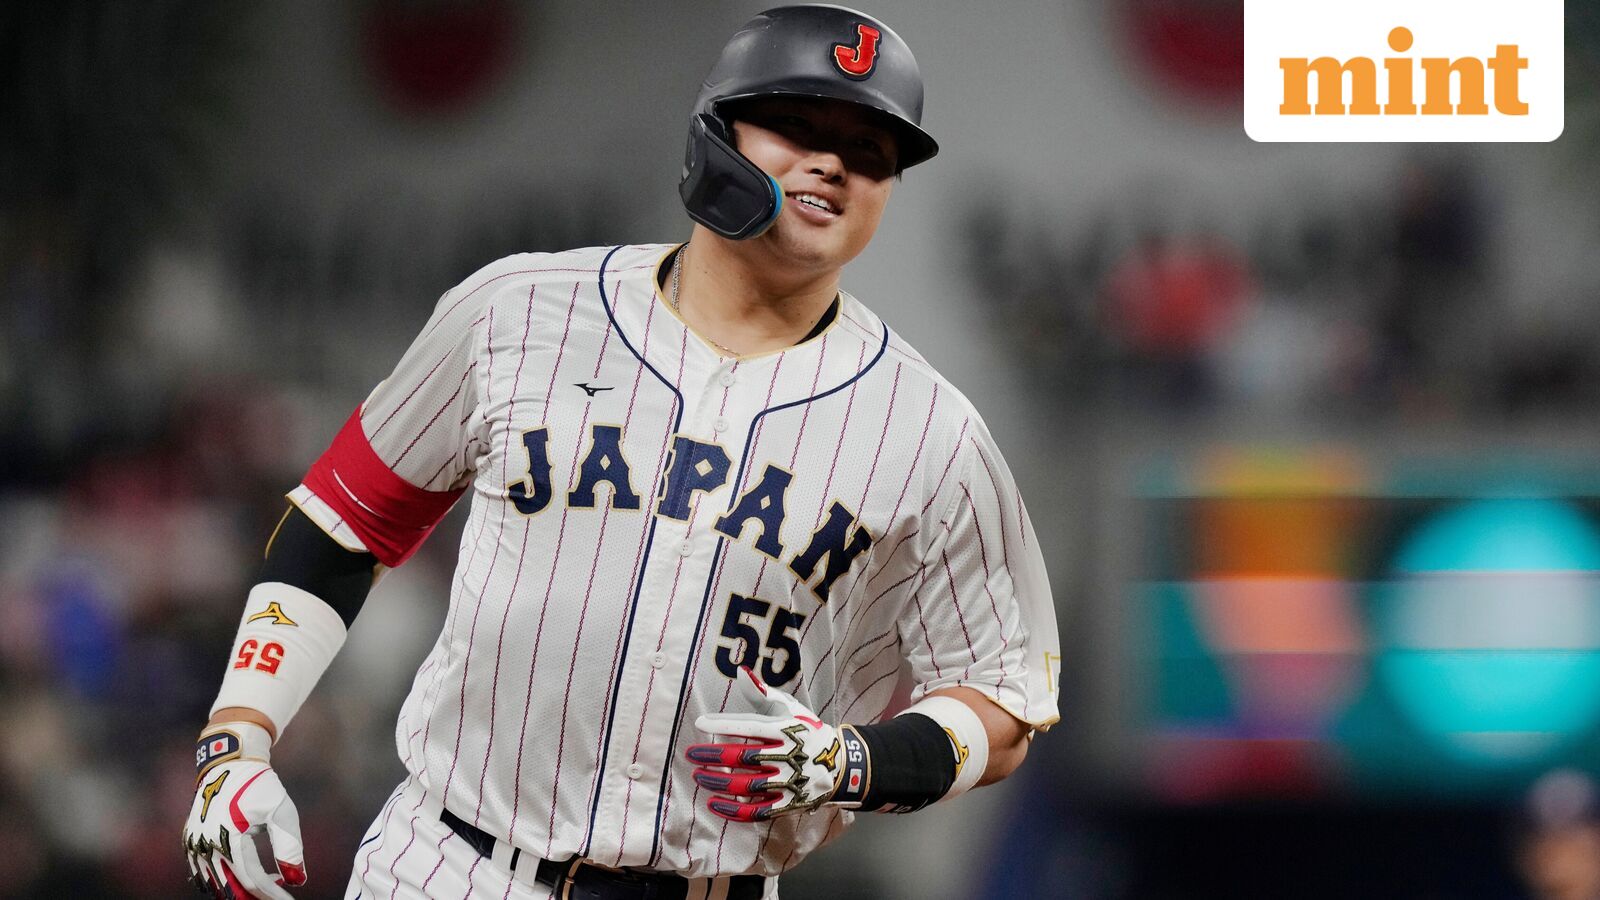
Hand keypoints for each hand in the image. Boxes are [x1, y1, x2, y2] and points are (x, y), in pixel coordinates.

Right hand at [182, 723, 306, 898]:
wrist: (229, 764)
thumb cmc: (260, 786)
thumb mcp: (281, 813)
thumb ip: (289, 847)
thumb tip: (297, 880)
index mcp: (230, 837)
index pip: (253, 879)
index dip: (272, 895)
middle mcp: (206, 845)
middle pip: (231, 888)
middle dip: (256, 897)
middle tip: (277, 896)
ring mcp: (194, 845)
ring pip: (216, 885)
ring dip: (239, 891)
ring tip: (265, 886)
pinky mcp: (189, 843)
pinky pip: (202, 875)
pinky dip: (221, 882)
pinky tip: (243, 878)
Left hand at [687, 668, 843, 821]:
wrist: (841, 765)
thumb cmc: (806, 731)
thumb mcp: (790, 708)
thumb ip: (762, 693)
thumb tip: (740, 672)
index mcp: (787, 729)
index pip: (750, 726)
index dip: (723, 724)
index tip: (700, 723)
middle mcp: (788, 755)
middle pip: (744, 757)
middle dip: (714, 755)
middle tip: (691, 754)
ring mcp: (789, 782)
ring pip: (747, 785)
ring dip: (718, 782)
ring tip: (698, 776)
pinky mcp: (789, 804)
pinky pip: (757, 812)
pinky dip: (733, 811)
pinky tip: (713, 804)